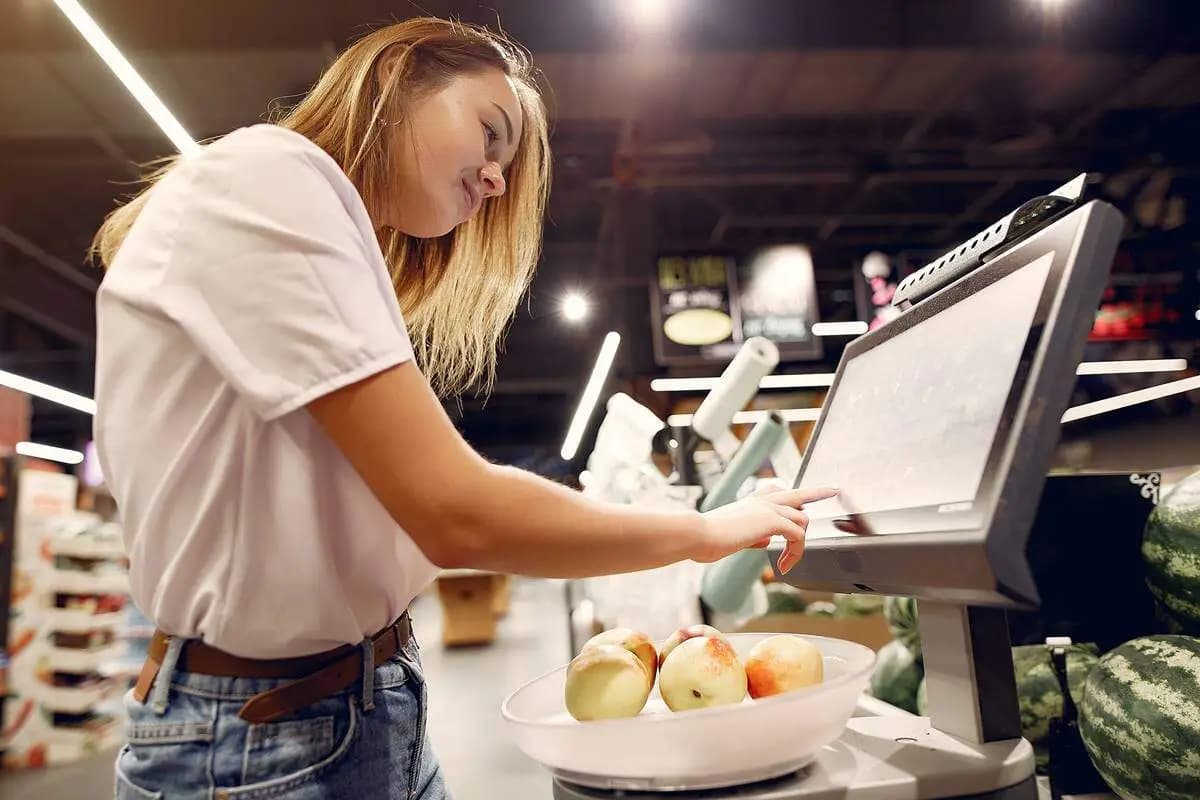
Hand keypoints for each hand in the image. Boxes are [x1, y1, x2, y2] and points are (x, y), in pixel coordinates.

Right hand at [698, 486, 838, 573]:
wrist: (698, 534)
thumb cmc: (706, 538)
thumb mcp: (733, 537)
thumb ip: (751, 537)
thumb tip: (765, 541)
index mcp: (750, 503)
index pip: (778, 493)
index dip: (797, 494)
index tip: (810, 493)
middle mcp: (761, 501)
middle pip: (798, 495)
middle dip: (817, 493)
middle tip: (834, 490)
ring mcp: (767, 509)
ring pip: (801, 519)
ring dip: (800, 544)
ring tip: (788, 562)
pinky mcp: (771, 521)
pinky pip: (798, 535)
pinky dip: (796, 553)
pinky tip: (784, 566)